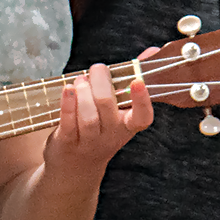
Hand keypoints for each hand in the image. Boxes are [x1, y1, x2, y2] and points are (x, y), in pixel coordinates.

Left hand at [42, 61, 152, 179]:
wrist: (75, 167)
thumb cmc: (99, 129)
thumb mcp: (119, 110)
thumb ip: (131, 80)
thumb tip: (152, 52)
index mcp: (127, 125)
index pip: (142, 117)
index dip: (142, 100)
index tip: (137, 80)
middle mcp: (111, 135)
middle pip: (108, 107)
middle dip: (101, 83)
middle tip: (97, 69)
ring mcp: (89, 140)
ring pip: (89, 117)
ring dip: (83, 93)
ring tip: (80, 80)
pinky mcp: (67, 142)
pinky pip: (68, 122)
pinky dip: (67, 104)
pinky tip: (67, 89)